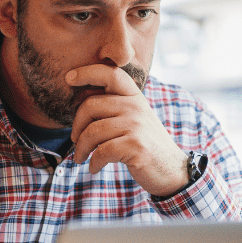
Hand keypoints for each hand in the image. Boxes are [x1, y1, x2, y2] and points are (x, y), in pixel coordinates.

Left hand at [66, 64, 188, 196]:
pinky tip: (94, 168)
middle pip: (91, 105)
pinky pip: (101, 151)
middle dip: (76, 126)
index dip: (88, 72)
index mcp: (135, 97)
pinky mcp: (135, 146)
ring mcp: (136, 126)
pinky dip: (93, 162)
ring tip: (80, 158)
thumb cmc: (146, 145)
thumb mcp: (135, 119)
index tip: (69, 78)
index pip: (110, 74)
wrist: (172, 170)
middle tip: (75, 140)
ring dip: (81, 149)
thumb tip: (80, 103)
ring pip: (92, 131)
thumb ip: (115, 107)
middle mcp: (136, 107)